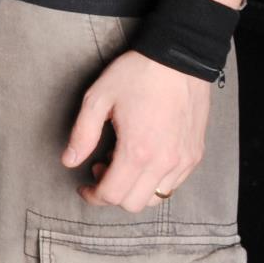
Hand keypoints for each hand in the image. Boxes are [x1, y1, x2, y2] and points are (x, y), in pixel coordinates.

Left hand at [62, 50, 212, 210]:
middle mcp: (165, 162)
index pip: (113, 195)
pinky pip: (173, 183)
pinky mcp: (195, 154)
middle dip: (112, 192)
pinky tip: (144, 155)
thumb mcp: (98, 98)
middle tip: (101, 166)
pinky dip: (154, 180)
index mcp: (138, 151)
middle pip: (134, 204)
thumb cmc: (137, 75)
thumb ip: (82, 134)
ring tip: (123, 159)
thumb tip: (68, 161)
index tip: (83, 185)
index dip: (93, 195)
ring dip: (134, 187)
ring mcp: (184, 160)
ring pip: (156, 198)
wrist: (179, 58)